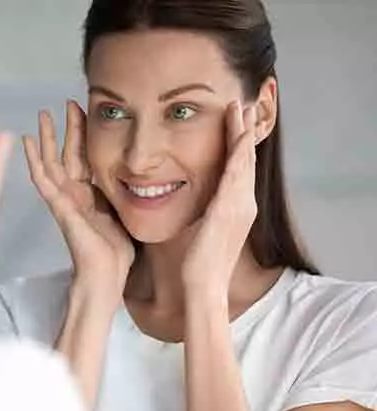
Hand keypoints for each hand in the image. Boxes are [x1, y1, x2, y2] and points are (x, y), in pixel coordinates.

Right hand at [24, 101, 133, 308]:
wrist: (106, 276)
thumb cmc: (116, 254)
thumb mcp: (126, 215)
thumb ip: (126, 196)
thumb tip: (147, 180)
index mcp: (90, 196)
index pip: (87, 157)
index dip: (87, 135)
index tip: (90, 112)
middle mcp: (74, 195)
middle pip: (68, 154)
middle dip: (69, 129)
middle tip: (69, 102)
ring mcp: (63, 200)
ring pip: (51, 162)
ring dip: (47, 138)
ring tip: (43, 115)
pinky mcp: (58, 207)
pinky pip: (42, 179)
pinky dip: (33, 160)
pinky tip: (27, 141)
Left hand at [182, 101, 257, 299]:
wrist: (202, 287)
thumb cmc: (197, 264)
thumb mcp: (198, 230)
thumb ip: (197, 213)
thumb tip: (184, 203)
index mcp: (235, 209)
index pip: (237, 170)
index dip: (237, 145)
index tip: (235, 123)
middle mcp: (243, 204)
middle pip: (245, 160)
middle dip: (244, 131)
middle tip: (243, 105)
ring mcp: (239, 206)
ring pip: (243, 161)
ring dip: (242, 133)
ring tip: (241, 108)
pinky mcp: (229, 209)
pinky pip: (235, 174)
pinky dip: (238, 152)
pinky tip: (238, 134)